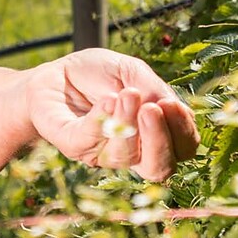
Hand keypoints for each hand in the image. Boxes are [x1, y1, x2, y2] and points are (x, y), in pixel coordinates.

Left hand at [25, 49, 200, 179]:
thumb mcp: (131, 70)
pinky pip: (90, 141)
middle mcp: (131, 152)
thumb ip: (153, 86)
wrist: (54, 74)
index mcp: (152, 136)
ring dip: (128, 122)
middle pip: (159, 167)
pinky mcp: (73, 146)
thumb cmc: (96, 75)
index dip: (184, 133)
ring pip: (124, 155)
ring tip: (126, 94)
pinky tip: (108, 100)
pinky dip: (101, 120)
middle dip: (160, 139)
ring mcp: (101, 153)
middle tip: (152, 109)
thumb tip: (169, 105)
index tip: (173, 104)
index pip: (182, 149)